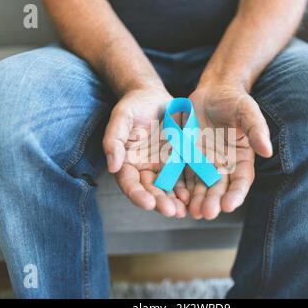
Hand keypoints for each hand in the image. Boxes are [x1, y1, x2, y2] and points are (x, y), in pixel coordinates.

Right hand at [103, 87, 188, 217]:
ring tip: (184, 210)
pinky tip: (195, 196)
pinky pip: (183, 179)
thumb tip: (112, 166)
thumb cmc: (134, 105)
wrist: (155, 97)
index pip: (129, 184)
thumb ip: (114, 139)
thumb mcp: (122, 117)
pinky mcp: (178, 163)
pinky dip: (188, 189)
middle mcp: (144, 170)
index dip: (138, 195)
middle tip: (172, 211)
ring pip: (167, 190)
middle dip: (160, 203)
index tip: (148, 203)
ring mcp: (162, 168)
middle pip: (150, 191)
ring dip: (175, 202)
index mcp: (126, 163)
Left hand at [185, 84, 272, 219]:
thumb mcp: (247, 111)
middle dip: (213, 201)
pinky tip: (176, 197)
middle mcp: (223, 165)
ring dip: (196, 200)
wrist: (211, 92)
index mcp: (241, 159)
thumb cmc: (233, 101)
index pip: (241, 180)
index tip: (229, 205)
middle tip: (207, 213)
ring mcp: (204, 163)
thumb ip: (256, 129)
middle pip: (219, 188)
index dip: (236, 193)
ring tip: (192, 212)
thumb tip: (268, 151)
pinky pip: (182, 175)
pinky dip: (180, 187)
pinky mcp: (187, 158)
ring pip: (200, 186)